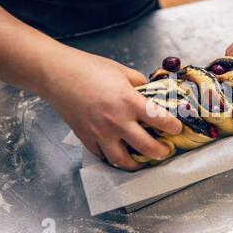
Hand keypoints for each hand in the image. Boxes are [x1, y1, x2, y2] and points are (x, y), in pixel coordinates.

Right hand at [38, 48, 182, 170]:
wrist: (56, 73)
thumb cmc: (88, 68)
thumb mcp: (121, 71)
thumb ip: (139, 84)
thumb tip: (149, 93)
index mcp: (129, 102)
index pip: (160, 120)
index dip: (173, 127)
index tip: (177, 129)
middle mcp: (117, 121)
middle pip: (146, 147)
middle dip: (161, 152)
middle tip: (166, 151)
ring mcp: (100, 133)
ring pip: (123, 160)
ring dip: (137, 164)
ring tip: (143, 161)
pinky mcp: (85, 138)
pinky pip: (102, 155)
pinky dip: (112, 157)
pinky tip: (119, 153)